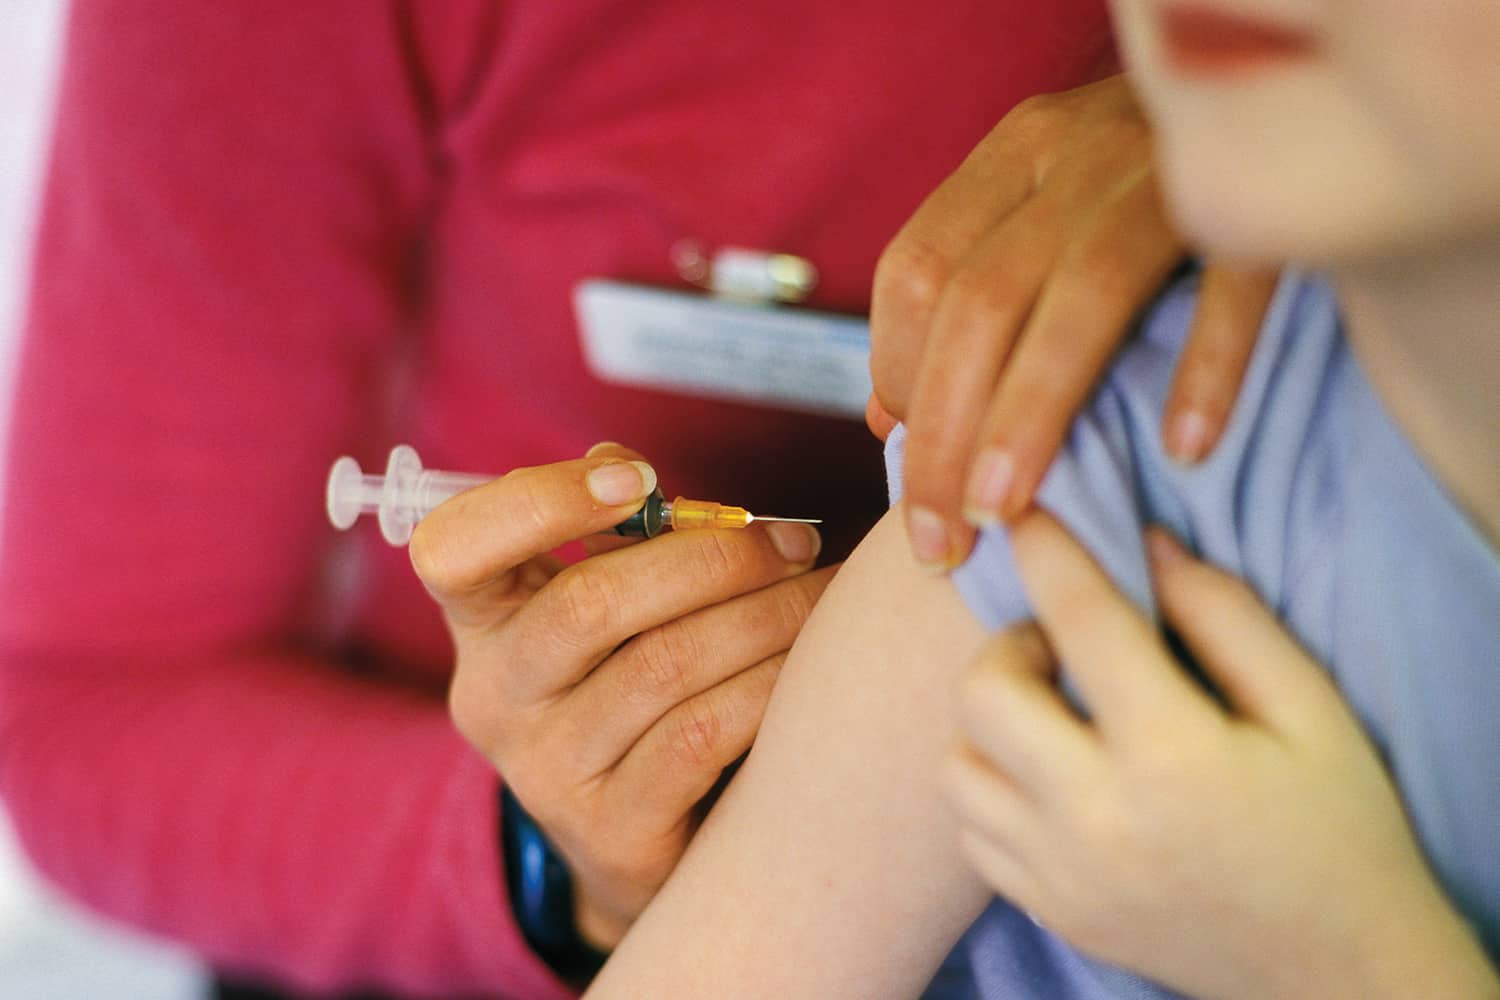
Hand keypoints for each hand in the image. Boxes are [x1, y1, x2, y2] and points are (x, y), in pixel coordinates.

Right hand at [410, 443, 828, 949]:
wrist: (640, 842)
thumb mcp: (603, 609)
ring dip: (764, 616)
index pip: (453, 548)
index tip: (638, 480)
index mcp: (482, 621)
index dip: (540, 501)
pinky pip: (703, 735)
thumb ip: (611, 538)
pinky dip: (768, 685)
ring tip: (821, 594)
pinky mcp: (610, 830)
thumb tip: (625, 467)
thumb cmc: (632, 685)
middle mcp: (495, 697)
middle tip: (795, 542)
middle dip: (714, 558)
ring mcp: (544, 772)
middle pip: (592, 603)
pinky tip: (809, 665)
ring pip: (664, 665)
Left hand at [868, 74, 1276, 566]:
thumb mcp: (1040, 208)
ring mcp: (1170, 170)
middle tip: (940, 542)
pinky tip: (1184, 449)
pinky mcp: (1266, 195)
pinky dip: (1207, 365)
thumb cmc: (1140, 175)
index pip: (915, 271)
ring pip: (1079, 295)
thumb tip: (887, 421)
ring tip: (1006, 513)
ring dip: (1031, 415)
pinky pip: (1234, 283)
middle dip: (943, 435)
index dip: (896, 378)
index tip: (909, 468)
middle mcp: (1076, 152)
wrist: (1284, 67)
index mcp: (1014, 156)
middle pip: (979, 300)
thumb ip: (963, 298)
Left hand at [943, 513, 1499, 999]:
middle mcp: (1096, 817)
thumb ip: (1226, 617)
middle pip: (984, 692)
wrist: (1336, 968)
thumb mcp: (1310, 709)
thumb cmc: (1336, 828)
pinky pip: (971, 829)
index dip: (1048, 549)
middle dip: (1012, 644)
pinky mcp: (1048, 910)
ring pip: (957, 764)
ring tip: (1050, 714)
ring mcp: (1060, 873)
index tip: (1029, 510)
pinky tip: (1044, 776)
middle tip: (1061, 646)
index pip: (1081, 621)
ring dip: (990, 720)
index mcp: (1172, 754)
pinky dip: (991, 787)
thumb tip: (1144, 546)